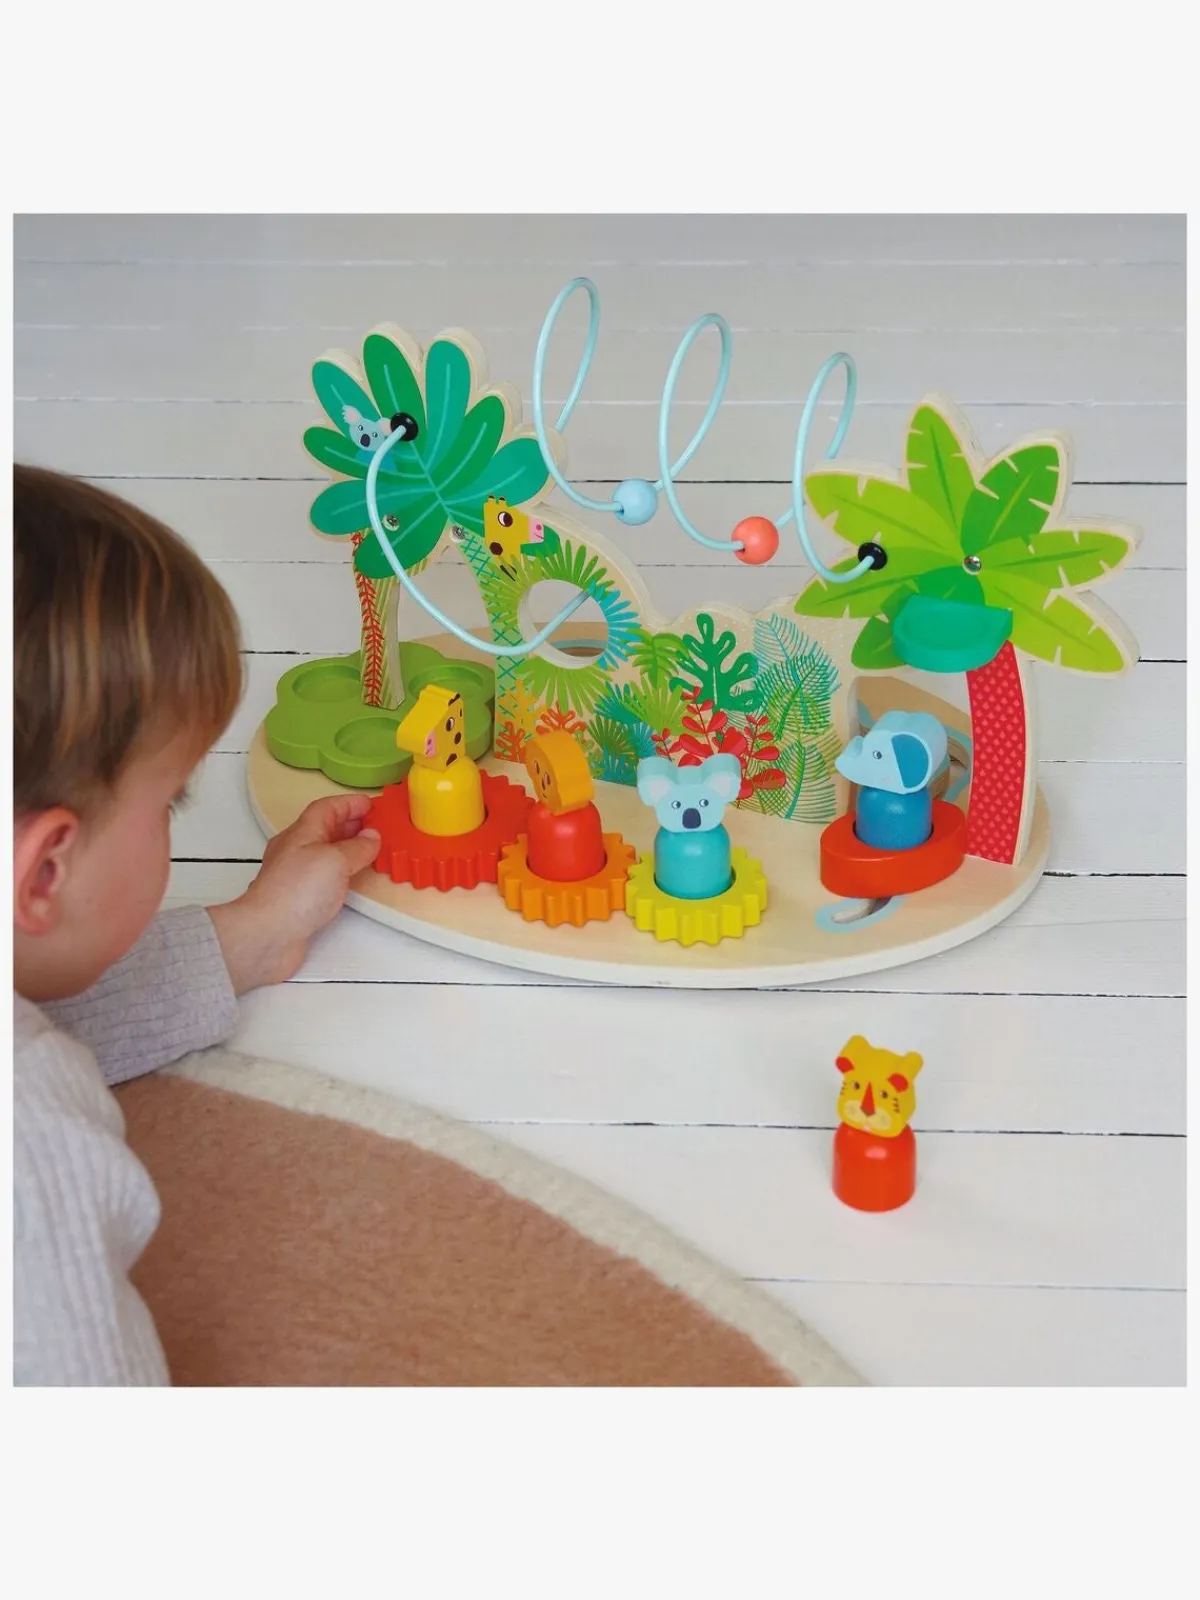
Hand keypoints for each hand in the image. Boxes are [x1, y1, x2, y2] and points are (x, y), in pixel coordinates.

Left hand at [208, 794, 380, 993]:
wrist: (267, 934)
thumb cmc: (298, 891)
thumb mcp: (335, 860)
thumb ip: (357, 848)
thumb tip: (372, 838)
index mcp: (301, 833)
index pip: (326, 808)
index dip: (349, 804)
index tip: (371, 805)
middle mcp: (295, 851)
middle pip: (324, 828)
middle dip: (349, 824)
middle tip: (375, 826)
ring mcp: (295, 876)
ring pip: (323, 853)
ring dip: (345, 848)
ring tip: (369, 851)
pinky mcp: (297, 900)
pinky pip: (323, 877)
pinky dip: (340, 872)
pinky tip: (351, 881)